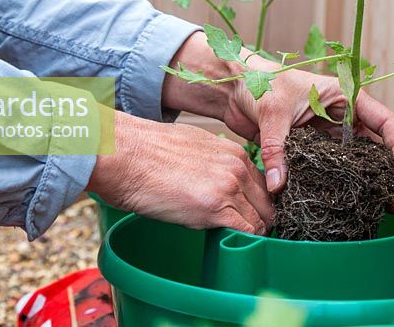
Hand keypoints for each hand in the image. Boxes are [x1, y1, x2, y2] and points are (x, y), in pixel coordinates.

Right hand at [87, 110, 272, 234]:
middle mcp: (237, 168)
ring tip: (244, 245)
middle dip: (264, 219)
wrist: (126, 156)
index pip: (263, 183)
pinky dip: (245, 242)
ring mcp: (229, 187)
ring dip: (255, 234)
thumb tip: (215, 179)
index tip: (255, 214)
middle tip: (253, 234)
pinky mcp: (216, 208)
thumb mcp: (193, 146)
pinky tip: (236, 247)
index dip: (260, 202)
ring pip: (260, 219)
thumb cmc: (147, 153)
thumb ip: (214, 162)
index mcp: (233, 153)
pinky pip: (246, 232)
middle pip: (268, 202)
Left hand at [163, 32, 393, 198]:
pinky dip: (339, 184)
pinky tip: (344, 203)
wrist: (235, 87)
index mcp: (345, 97)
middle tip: (391, 203)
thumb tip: (279, 185)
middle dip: (387, 173)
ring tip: (374, 209)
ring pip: (357, 160)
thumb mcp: (272, 114)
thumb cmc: (260, 84)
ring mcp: (328, 134)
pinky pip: (331, 168)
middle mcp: (342, 116)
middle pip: (377, 146)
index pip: (385, 122)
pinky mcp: (312, 148)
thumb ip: (277, 149)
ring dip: (366, 182)